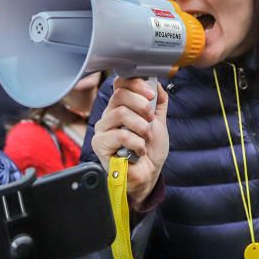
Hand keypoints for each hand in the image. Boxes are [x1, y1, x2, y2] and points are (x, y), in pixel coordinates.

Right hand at [91, 77, 168, 207]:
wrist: (148, 175)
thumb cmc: (150, 150)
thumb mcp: (158, 122)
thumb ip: (158, 102)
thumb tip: (157, 83)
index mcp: (120, 107)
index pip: (120, 84)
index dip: (136, 85)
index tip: (151, 95)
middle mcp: (108, 116)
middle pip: (120, 95)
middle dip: (142, 106)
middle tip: (151, 120)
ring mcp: (102, 130)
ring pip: (120, 113)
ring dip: (141, 126)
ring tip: (146, 138)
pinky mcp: (100, 145)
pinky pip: (120, 135)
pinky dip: (137, 143)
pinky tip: (139, 151)